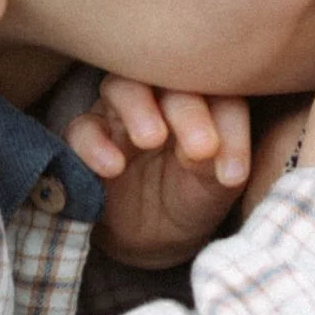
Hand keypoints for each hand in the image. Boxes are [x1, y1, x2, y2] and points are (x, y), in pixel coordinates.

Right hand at [66, 79, 251, 268]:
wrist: (153, 236)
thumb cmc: (191, 196)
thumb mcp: (214, 186)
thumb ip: (216, 163)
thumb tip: (208, 149)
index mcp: (201, 99)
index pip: (219, 91)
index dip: (229, 124)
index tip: (233, 173)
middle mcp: (159, 96)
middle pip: (169, 78)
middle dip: (188, 111)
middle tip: (201, 148)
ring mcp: (119, 113)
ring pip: (121, 86)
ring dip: (137, 107)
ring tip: (152, 139)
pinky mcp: (87, 138)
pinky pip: (81, 129)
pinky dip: (94, 143)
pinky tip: (113, 167)